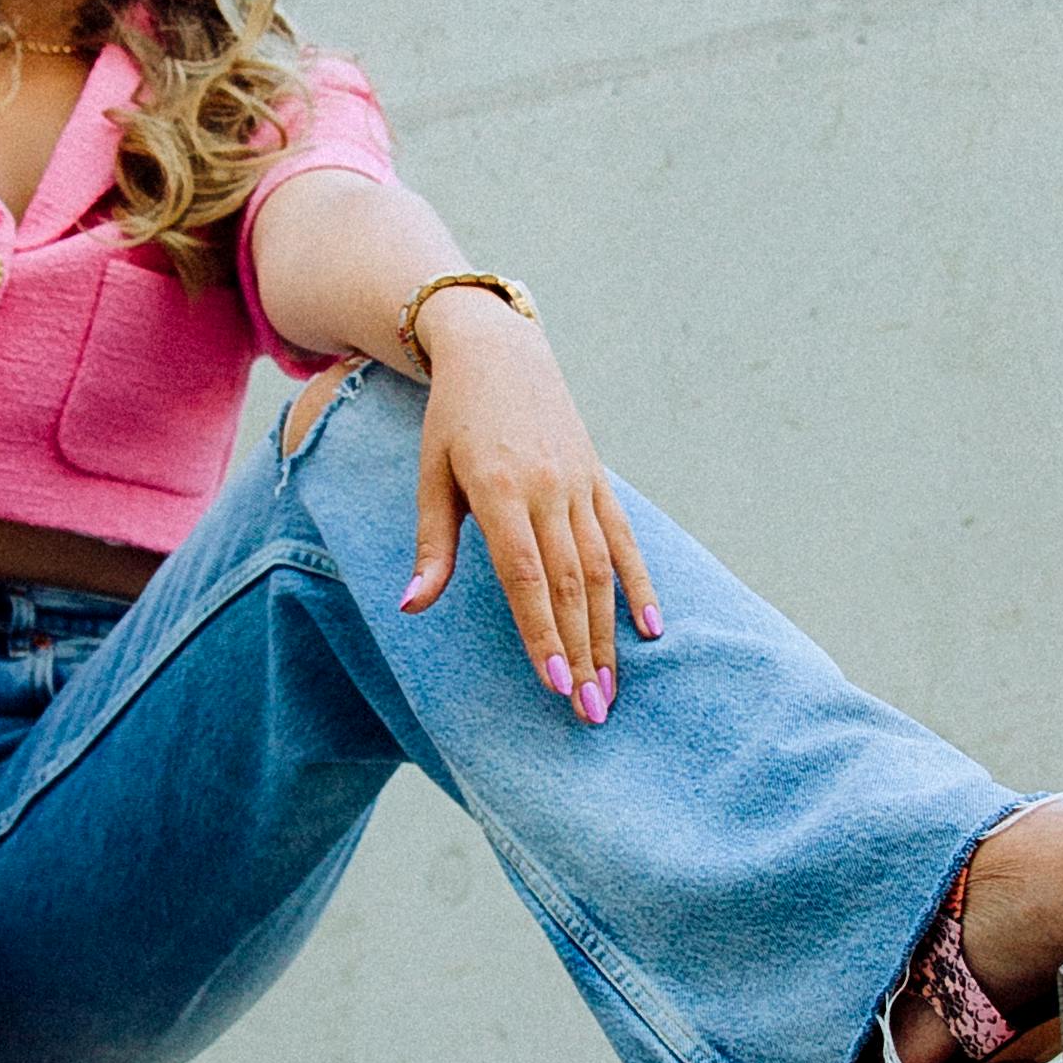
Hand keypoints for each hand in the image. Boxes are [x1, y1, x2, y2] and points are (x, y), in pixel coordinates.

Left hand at [398, 303, 660, 709]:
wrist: (497, 350)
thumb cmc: (451, 418)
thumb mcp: (431, 475)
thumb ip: (432, 545)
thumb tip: (412, 607)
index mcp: (500, 489)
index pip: (526, 576)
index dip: (541, 631)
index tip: (553, 684)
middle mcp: (548, 489)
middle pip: (572, 584)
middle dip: (582, 653)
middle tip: (590, 712)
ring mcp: (580, 484)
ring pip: (601, 570)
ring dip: (608, 636)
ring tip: (610, 690)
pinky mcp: (598, 479)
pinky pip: (623, 539)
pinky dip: (639, 584)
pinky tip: (650, 629)